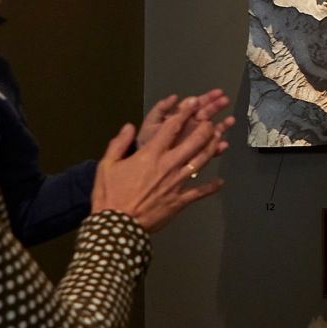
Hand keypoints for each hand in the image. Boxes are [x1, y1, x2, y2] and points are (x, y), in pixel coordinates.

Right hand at [90, 91, 233, 233]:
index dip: (184, 112)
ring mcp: (177, 183)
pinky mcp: (180, 200)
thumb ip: (119, 144)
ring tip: (220, 138)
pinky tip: (220, 182)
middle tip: (213, 118)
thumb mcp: (106, 166)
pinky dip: (211, 187)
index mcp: (150, 155)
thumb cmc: (109, 195)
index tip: (194, 102)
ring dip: (212, 148)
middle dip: (205, 127)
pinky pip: (199, 192)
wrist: (117, 225)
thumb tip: (129, 127)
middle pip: (193, 142)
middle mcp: (168, 165)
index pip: (171, 128)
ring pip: (200, 161)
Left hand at [131, 88, 230, 151]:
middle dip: (216, 107)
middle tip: (226, 101)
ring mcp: (193, 141)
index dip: (207, 98)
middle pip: (205, 114)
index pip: (195, 105)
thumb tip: (175, 97)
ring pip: (210, 131)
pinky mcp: (196, 155)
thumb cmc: (145, 141)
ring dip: (221, 125)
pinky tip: (224, 145)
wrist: (142, 165)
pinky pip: (209, 151)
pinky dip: (217, 148)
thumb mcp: (151, 123)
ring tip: (231, 120)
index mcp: (180, 117)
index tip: (218, 92)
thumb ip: (161, 109)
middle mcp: (189, 127)